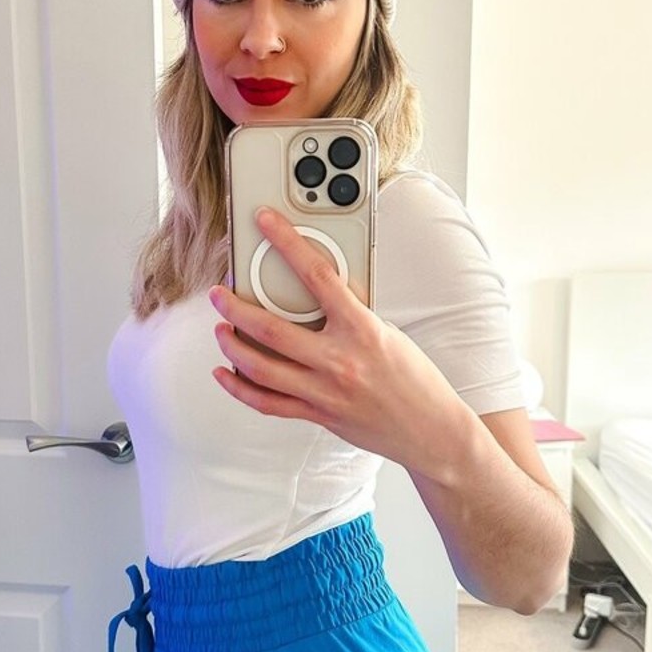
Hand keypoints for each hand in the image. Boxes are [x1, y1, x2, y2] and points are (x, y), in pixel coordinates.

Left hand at [208, 207, 473, 478]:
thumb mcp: (388, 332)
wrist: (431, 429)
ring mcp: (325, 392)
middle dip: (235, 309)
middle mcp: (340, 362)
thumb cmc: (414, 378)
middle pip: (271, 330)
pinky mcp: (318, 415)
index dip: (287, 243)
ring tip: (220, 330)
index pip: (317, 276)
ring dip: (232, 347)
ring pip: (261, 369)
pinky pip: (268, 403)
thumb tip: (314, 294)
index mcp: (362, 330)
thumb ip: (350, 315)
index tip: (265, 222)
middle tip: (219, 294)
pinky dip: (239, 389)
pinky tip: (225, 374)